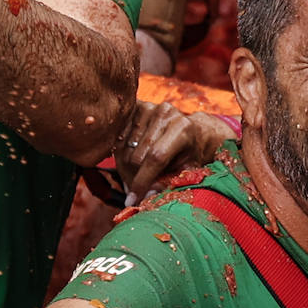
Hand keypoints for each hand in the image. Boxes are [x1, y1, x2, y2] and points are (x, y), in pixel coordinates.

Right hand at [115, 102, 234, 202]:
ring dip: (126, 168)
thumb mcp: (186, 169)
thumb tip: (148, 196)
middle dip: (134, 179)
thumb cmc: (189, 153)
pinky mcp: (135, 106)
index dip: (142, 181)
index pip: (156, 158)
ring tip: (137, 173)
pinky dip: (120, 153)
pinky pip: (117, 138)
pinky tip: (131, 158)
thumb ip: (169, 182)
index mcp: (183, 128)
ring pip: (124, 149)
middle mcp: (166, 113)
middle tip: (137, 190)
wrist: (190, 128)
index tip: (133, 201)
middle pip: (137, 156)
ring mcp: (149, 107)